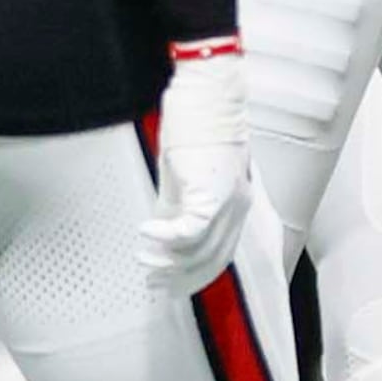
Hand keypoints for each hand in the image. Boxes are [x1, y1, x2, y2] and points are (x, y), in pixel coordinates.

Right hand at [141, 39, 255, 292]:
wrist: (206, 93)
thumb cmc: (195, 126)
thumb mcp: (184, 175)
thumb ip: (177, 205)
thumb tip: (161, 235)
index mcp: (235, 206)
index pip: (218, 257)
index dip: (191, 277)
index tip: (166, 286)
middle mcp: (238, 208)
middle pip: (212, 261)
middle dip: (179, 279)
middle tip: (151, 284)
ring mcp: (229, 202)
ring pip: (199, 250)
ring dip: (167, 261)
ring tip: (142, 259)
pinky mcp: (212, 191)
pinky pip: (189, 230)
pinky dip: (165, 238)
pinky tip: (144, 234)